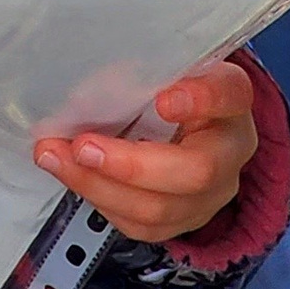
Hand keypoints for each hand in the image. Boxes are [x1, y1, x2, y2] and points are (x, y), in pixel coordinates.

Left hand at [35, 58, 257, 245]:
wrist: (185, 118)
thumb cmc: (170, 81)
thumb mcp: (164, 62)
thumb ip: (142, 67)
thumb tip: (88, 84)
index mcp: (231, 98)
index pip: (230, 94)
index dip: (201, 99)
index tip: (163, 99)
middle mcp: (230, 150)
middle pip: (197, 171)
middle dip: (131, 165)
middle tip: (82, 146)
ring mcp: (212, 193)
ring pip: (164, 209)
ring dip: (101, 187)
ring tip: (58, 159)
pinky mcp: (185, 218)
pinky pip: (144, 226)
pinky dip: (102, 201)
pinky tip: (75, 177)